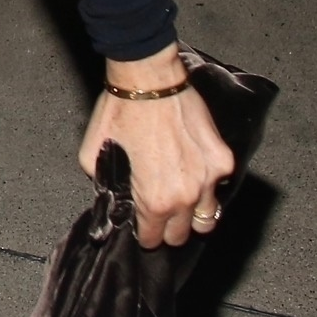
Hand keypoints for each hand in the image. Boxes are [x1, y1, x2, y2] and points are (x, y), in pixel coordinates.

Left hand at [80, 42, 235, 247]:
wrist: (148, 79)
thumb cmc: (120, 111)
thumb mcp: (93, 153)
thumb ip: (106, 182)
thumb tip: (112, 193)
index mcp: (154, 200)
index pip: (153, 238)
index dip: (144, 234)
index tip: (141, 227)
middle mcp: (187, 196)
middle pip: (182, 234)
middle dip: (168, 227)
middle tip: (158, 212)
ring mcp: (210, 179)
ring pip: (208, 217)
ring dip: (194, 214)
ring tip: (181, 201)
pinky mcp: (223, 159)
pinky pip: (218, 184)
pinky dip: (207, 183)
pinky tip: (192, 171)